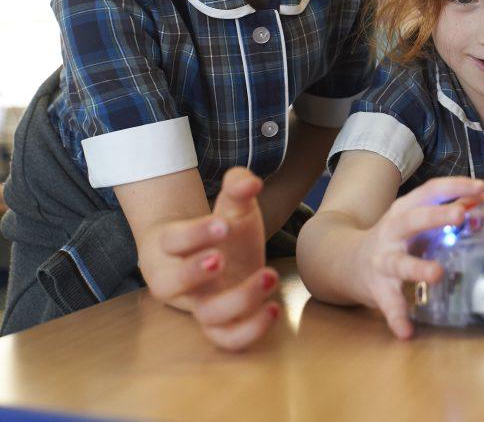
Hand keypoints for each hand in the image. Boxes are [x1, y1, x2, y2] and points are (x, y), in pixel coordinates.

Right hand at [138, 167, 280, 350]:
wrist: (219, 255)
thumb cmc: (222, 227)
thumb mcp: (231, 204)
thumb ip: (238, 187)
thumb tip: (250, 182)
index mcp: (170, 245)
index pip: (172, 240)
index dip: (195, 234)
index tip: (222, 224)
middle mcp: (178, 280)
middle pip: (171, 284)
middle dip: (193, 272)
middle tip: (221, 257)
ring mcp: (200, 305)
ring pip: (206, 316)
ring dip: (238, 300)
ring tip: (270, 274)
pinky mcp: (223, 323)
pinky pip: (228, 340)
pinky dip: (249, 332)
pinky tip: (274, 308)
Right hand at [353, 177, 483, 339]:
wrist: (344, 261)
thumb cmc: (393, 238)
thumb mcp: (414, 218)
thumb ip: (444, 208)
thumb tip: (479, 198)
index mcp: (404, 210)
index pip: (431, 191)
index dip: (456, 187)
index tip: (481, 187)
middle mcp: (392, 231)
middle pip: (414, 219)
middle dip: (437, 216)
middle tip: (461, 215)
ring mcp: (383, 260)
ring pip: (400, 263)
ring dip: (418, 268)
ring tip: (437, 274)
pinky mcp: (377, 288)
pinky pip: (388, 304)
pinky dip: (397, 318)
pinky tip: (407, 332)